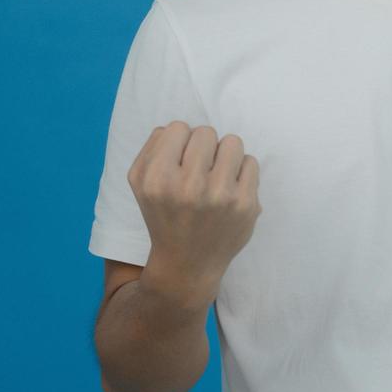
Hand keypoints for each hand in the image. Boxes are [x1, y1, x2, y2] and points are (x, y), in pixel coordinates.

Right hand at [127, 122, 262, 301]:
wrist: (188, 264)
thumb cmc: (164, 216)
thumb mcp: (140, 183)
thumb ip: (153, 147)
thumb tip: (177, 127)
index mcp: (158, 179)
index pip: (177, 127)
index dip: (178, 142)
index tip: (178, 162)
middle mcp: (189, 187)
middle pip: (206, 132)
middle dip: (202, 148)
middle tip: (198, 170)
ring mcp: (221, 196)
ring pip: (233, 141)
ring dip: (225, 155)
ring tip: (216, 175)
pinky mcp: (247, 204)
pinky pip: (251, 162)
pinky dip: (241, 172)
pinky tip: (229, 189)